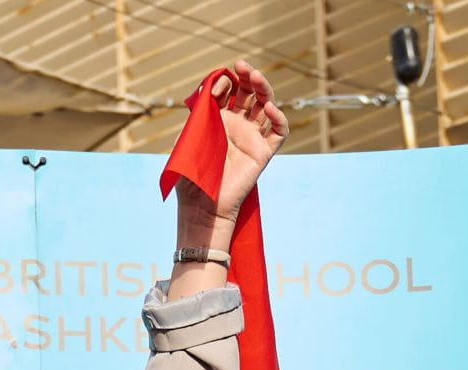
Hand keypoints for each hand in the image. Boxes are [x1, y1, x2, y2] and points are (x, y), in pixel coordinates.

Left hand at [180, 64, 289, 239]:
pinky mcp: (263, 153)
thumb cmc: (190, 175)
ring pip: (265, 105)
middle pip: (249, 93)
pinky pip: (279, 132)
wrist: (202, 205)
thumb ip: (199, 113)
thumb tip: (211, 92)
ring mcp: (251, 138)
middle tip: (243, 66)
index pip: (227, 90)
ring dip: (263, 88)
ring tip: (256, 77)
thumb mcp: (189, 137)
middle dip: (247, 76)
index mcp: (217, 120)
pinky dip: (279, 117)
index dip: (224, 82)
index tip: (215, 87)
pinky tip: (269, 108)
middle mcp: (236, 126)